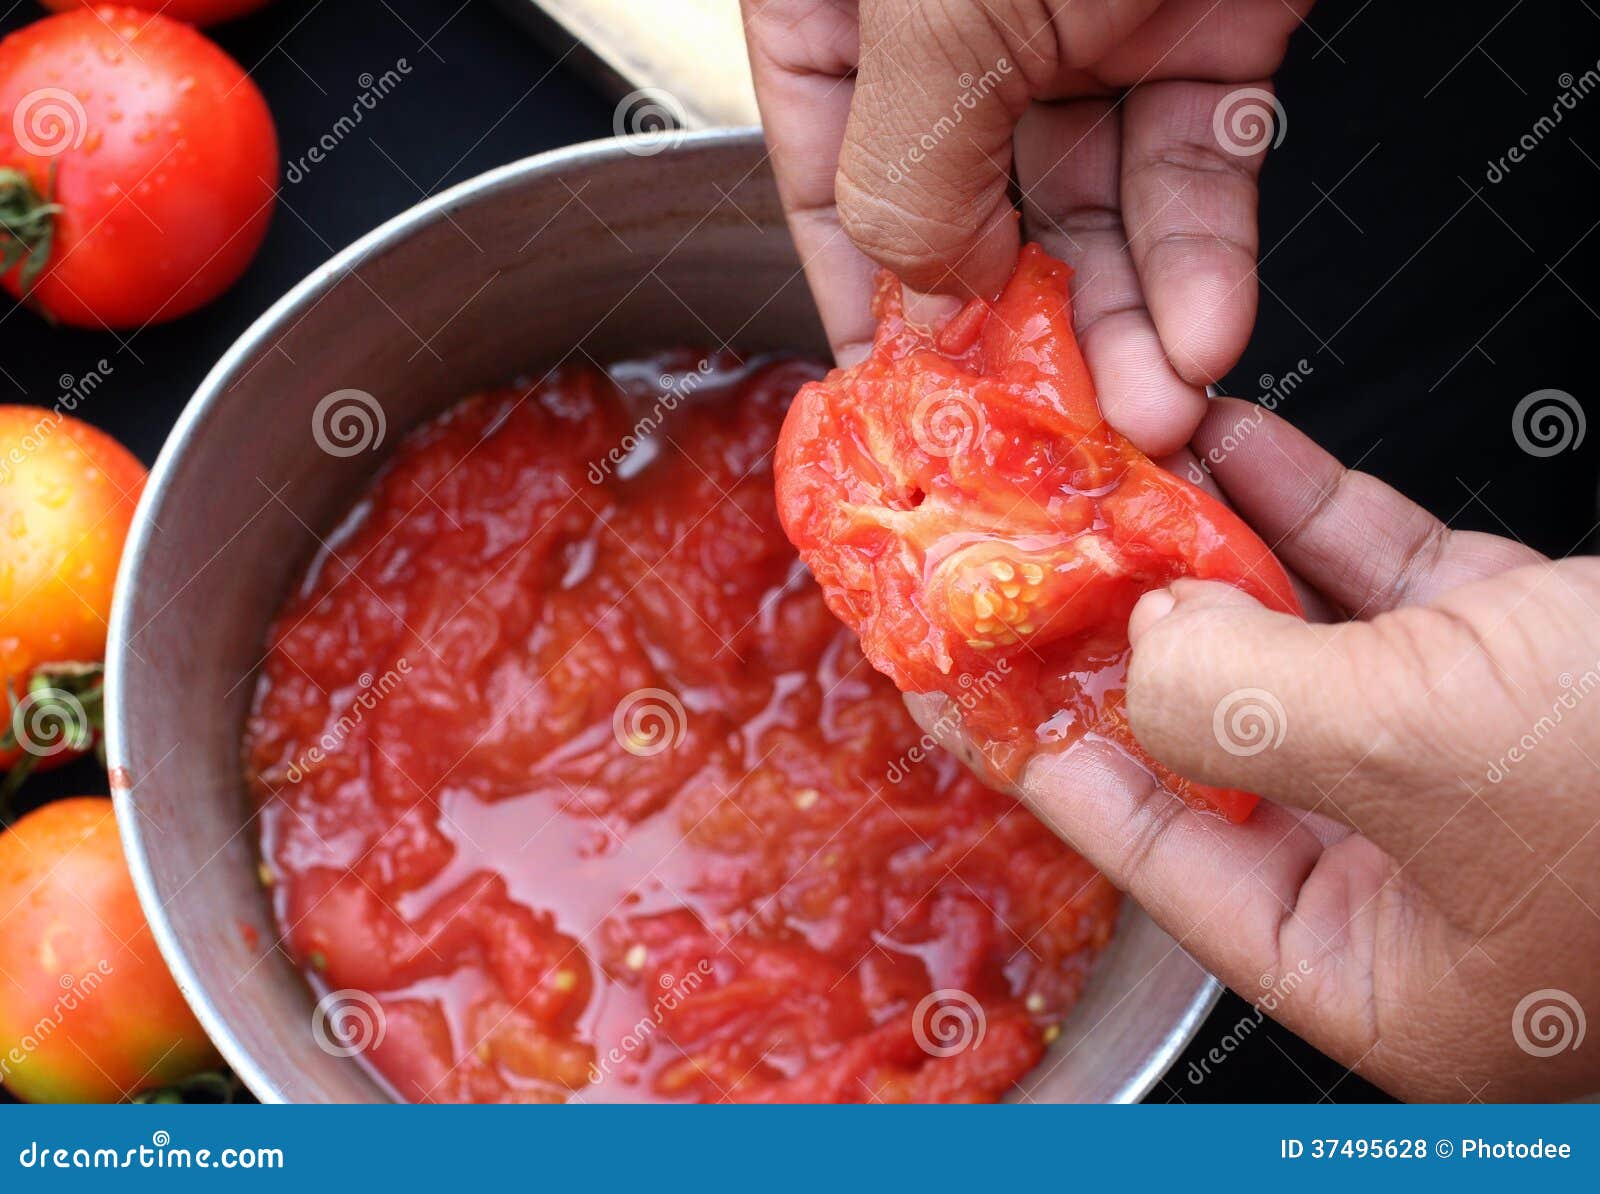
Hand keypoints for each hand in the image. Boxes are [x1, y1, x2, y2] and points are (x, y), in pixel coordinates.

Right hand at [742, 0, 1308, 453]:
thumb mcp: (936, 10)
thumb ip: (904, 166)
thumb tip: (919, 288)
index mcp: (843, 3)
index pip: (827, 178)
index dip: (866, 302)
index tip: (902, 411)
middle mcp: (956, 24)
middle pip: (974, 215)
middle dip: (1024, 335)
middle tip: (1052, 441)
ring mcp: (1084, 23)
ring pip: (1093, 211)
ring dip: (1126, 325)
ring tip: (1148, 419)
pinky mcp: (1204, 23)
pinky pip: (1194, 164)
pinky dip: (1204, 254)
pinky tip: (1206, 334)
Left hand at [917, 397, 1598, 1100]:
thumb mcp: (1424, 756)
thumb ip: (1240, 710)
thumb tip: (1139, 647)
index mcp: (1364, 957)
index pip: (1146, 846)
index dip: (1033, 748)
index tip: (942, 674)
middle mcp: (1407, 869)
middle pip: (1206, 733)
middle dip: (1112, 630)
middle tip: (1012, 547)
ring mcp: (1469, 763)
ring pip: (1292, 643)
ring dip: (1199, 552)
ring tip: (1100, 476)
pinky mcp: (1533, 663)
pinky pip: (1387, 583)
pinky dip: (1310, 516)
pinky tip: (1234, 449)